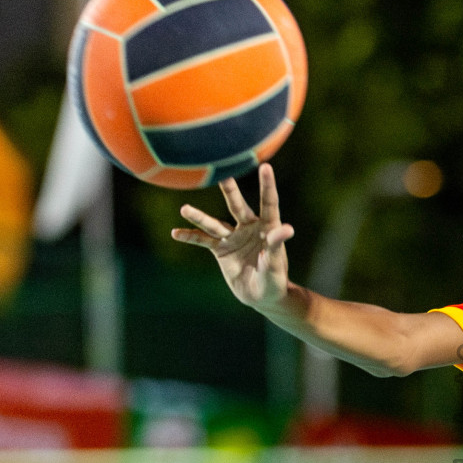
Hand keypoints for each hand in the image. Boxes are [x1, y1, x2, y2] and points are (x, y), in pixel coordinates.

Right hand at [172, 163, 295, 313]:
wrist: (262, 296)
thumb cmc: (274, 279)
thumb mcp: (275, 263)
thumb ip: (276, 245)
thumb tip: (286, 228)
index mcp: (268, 228)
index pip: (269, 203)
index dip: (267, 185)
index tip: (265, 166)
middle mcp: (249, 227)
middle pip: (238, 206)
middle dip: (230, 190)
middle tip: (223, 174)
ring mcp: (233, 237)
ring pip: (215, 224)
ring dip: (200, 217)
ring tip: (185, 208)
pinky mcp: (221, 249)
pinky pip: (203, 241)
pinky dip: (190, 237)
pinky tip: (176, 233)